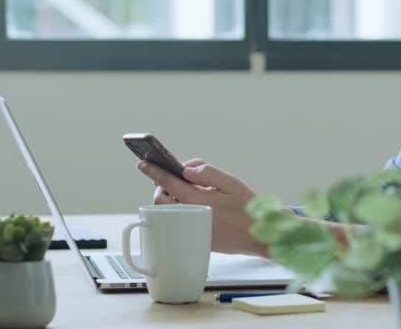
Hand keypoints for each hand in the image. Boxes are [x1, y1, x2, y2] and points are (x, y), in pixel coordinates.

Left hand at [138, 158, 266, 255]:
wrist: (257, 236)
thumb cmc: (247, 208)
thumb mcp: (231, 183)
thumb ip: (208, 173)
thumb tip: (187, 169)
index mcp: (197, 199)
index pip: (168, 181)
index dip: (153, 170)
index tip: (142, 163)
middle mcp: (190, 215)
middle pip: (161, 199)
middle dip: (161, 187)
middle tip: (171, 179)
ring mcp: (190, 228)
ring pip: (166, 212)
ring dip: (168, 200)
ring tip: (183, 192)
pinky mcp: (193, 237)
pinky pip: (177, 222)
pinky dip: (178, 211)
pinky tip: (192, 206)